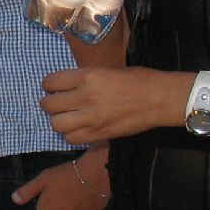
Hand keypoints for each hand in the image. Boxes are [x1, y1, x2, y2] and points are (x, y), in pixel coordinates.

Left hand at [14, 152, 107, 209]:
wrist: (94, 174)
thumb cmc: (65, 174)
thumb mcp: (43, 179)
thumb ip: (27, 191)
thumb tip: (14, 200)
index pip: (42, 207)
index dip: (47, 195)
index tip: (54, 186)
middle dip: (58, 202)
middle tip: (66, 187)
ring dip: (70, 206)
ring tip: (76, 191)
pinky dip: (83, 208)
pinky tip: (85, 196)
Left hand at [40, 65, 184, 143]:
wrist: (160, 99)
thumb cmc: (138, 80)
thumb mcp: (107, 71)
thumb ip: (84, 78)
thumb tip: (65, 86)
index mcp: (88, 76)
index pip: (50, 82)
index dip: (49, 85)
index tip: (54, 88)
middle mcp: (86, 97)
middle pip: (48, 105)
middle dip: (50, 104)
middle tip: (58, 104)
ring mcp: (91, 118)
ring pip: (56, 124)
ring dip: (58, 121)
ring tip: (67, 117)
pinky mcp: (99, 134)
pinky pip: (71, 138)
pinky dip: (70, 134)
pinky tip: (78, 128)